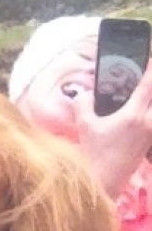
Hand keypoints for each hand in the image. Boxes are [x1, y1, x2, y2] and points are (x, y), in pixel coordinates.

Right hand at [74, 60, 151, 198]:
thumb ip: (84, 103)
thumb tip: (85, 92)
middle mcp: (149, 121)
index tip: (150, 51)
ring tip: (139, 89)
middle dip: (150, 80)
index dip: (151, 65)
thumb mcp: (84, 124)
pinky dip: (146, 107)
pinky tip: (137, 106)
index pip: (149, 83)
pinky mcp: (150, 140)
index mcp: (134, 115)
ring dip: (148, 96)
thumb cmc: (95, 152)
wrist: (105, 180)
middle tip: (144, 71)